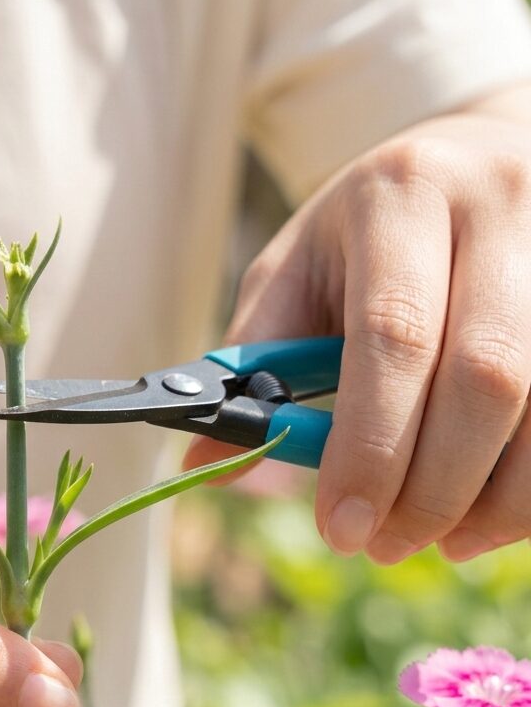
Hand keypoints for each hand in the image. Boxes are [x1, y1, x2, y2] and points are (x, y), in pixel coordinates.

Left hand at [185, 98, 530, 563]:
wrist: (473, 160)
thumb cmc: (365, 235)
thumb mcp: (293, 274)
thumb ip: (252, 367)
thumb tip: (208, 466)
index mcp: (399, 196)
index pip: (391, 335)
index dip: (369, 446)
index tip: (340, 527)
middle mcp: (498, 205)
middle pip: (487, 374)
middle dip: (432, 486)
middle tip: (384, 546)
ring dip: (496, 498)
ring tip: (439, 542)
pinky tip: (490, 513)